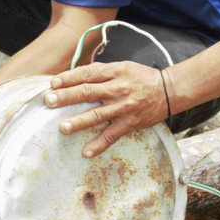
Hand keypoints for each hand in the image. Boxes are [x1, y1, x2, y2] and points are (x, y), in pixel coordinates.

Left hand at [44, 60, 168, 157]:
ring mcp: (124, 107)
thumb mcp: (122, 67)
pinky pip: (112, 135)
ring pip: (98, 115)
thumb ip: (101, 71)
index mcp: (115, 72)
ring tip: (63, 127)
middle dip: (67, 96)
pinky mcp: (130, 123)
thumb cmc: (141, 77)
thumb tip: (75, 76)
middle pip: (88, 92)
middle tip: (49, 100)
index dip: (69, 78)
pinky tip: (86, 152)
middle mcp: (118, 89)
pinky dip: (99, 144)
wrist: (169, 90)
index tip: (53, 83)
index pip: (88, 73)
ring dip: (79, 121)